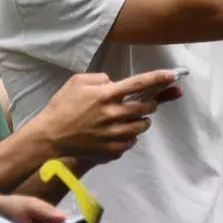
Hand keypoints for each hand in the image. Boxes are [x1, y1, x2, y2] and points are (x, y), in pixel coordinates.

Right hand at [32, 69, 179, 159]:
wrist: (50, 136)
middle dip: (152, 103)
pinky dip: (130, 136)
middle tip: (149, 101)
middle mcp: (113, 114)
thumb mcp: (77, 81)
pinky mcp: (111, 148)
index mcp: (106, 95)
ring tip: (133, 117)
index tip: (172, 75)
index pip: (138, 84)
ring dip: (142, 120)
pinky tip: (121, 131)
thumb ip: (100, 78)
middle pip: (145, 107)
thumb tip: (114, 83)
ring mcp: (113, 133)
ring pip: (141, 126)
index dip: (158, 78)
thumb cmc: (62, 105)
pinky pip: (131, 142)